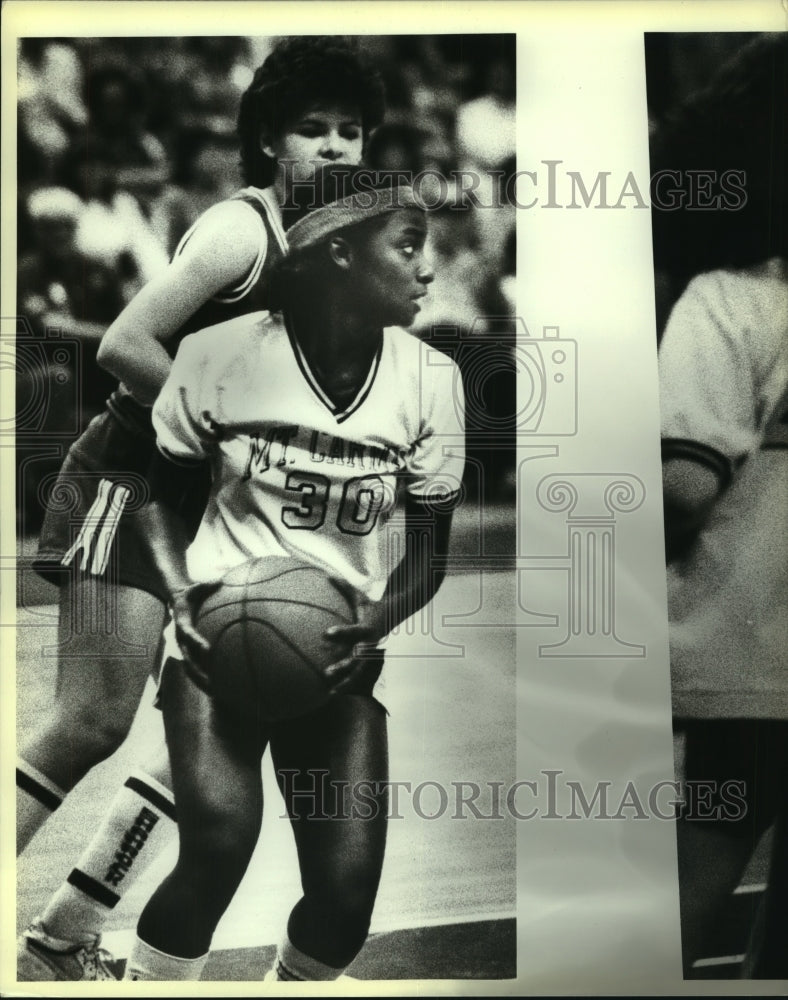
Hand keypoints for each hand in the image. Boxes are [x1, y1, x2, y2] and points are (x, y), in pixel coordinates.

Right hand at [169, 580, 220, 692]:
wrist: (178, 601)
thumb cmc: (191, 593)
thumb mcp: (197, 586)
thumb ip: (208, 584)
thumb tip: (221, 579)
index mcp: (182, 624)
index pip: (189, 634)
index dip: (197, 642)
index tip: (208, 649)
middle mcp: (181, 639)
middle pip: (188, 659)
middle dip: (199, 672)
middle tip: (212, 682)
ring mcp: (184, 647)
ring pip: (191, 668)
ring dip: (201, 681)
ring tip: (216, 693)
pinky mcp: (189, 651)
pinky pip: (196, 666)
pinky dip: (204, 677)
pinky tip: (218, 688)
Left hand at [322, 578, 386, 692]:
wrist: (394, 618)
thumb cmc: (372, 606)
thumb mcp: (360, 596)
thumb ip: (344, 587)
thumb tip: (326, 574)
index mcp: (368, 628)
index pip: (354, 631)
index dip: (342, 633)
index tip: (327, 634)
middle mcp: (370, 644)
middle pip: (358, 659)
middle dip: (343, 667)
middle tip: (326, 672)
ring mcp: (370, 655)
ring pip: (359, 673)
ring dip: (346, 683)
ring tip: (331, 693)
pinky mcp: (368, 662)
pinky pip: (358, 676)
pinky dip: (348, 685)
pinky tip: (333, 694)